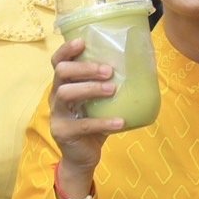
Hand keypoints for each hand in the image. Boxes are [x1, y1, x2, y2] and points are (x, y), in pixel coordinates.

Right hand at [47, 39, 125, 183]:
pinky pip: (82, 125)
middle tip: (109, 70)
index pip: (58, 61)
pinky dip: (103, 122)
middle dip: (85, 68)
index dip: (67, 50)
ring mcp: (57, 114)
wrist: (82, 157)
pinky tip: (120, 122)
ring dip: (91, 89)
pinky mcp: (63, 132)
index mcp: (63, 84)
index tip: (83, 41)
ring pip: (66, 94)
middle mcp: (56, 96)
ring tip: (113, 90)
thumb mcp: (99, 102)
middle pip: (61, 72)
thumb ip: (108, 86)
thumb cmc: (93, 123)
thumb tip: (142, 66)